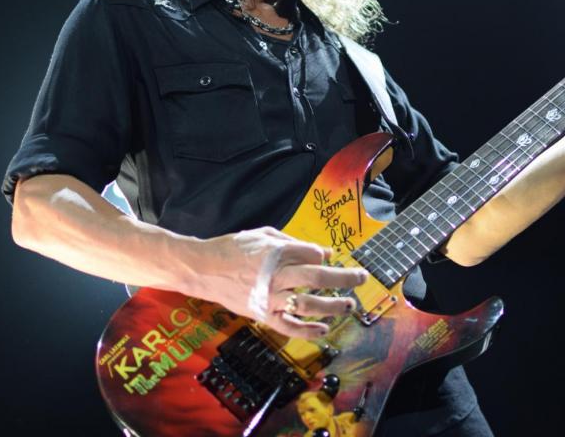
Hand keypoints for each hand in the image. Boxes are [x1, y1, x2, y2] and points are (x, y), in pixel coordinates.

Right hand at [191, 227, 366, 338]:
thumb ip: (293, 242)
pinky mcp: (262, 315)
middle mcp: (277, 275)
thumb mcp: (261, 234)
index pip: (313, 255)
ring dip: (333, 306)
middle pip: (319, 278)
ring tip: (349, 305)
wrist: (202, 269)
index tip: (325, 258)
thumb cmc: (232, 248)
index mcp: (277, 252)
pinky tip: (324, 329)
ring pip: (309, 304)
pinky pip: (289, 327)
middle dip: (345, 278)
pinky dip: (308, 331)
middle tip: (362, 277)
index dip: (323, 256)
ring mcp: (270, 298)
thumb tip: (323, 252)